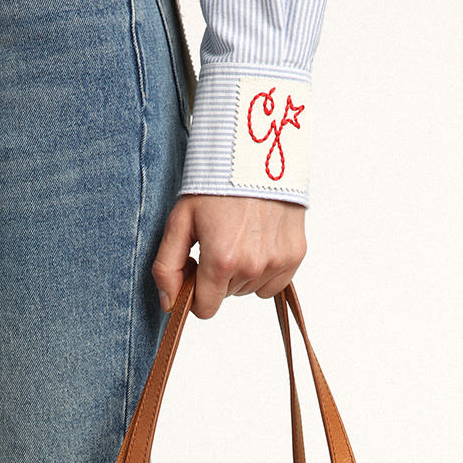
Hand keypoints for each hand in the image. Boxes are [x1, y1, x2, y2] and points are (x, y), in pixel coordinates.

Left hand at [151, 194, 307, 318]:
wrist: (256, 152)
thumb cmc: (216, 184)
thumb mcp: (179, 221)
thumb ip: (167, 267)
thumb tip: (170, 304)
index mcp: (221, 261)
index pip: (205, 309)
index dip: (195, 294)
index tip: (195, 269)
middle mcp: (252, 266)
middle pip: (227, 296)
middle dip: (217, 277)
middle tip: (218, 239)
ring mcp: (277, 261)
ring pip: (249, 289)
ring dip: (241, 272)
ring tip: (240, 235)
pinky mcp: (295, 254)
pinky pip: (274, 284)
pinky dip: (264, 271)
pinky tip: (259, 241)